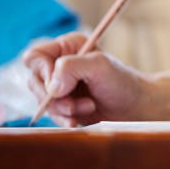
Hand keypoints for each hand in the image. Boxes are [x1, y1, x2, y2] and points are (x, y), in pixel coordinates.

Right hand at [23, 32, 145, 126]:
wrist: (134, 107)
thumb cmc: (122, 82)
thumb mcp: (100, 67)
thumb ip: (72, 67)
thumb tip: (51, 84)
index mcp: (67, 47)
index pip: (35, 56)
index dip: (42, 71)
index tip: (58, 85)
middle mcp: (60, 64)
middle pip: (35, 81)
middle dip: (54, 97)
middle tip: (74, 104)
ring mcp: (60, 86)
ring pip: (42, 100)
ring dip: (63, 108)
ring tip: (87, 107)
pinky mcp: (63, 104)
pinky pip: (50, 114)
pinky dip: (63, 119)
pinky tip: (76, 121)